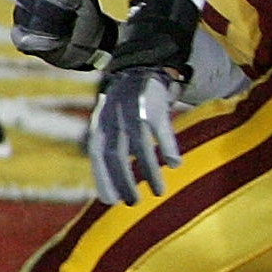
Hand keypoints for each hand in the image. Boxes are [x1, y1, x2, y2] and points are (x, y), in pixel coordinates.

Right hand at [13, 0, 111, 70]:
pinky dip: (44, 44)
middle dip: (59, 15)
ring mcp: (21, 18)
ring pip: (30, 23)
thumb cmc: (87, 15)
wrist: (92, 42)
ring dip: (54, 30)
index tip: (75, 4)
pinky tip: (57, 43)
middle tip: (72, 19)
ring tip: (66, 32)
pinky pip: (24, 41)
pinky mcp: (19, 38)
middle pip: (34, 3)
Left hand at [90, 65, 182, 205]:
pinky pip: (161, 129)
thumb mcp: (109, 126)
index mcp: (100, 124)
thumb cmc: (124, 108)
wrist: (141, 69)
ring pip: (139, 146)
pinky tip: (175, 164)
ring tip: (159, 192)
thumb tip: (109, 191)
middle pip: (115, 153)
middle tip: (132, 203)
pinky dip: (167, 147)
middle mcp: (113, 118)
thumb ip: (108, 152)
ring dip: (149, 171)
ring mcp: (133, 110)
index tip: (110, 201)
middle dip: (123, 180)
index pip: (97, 155)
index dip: (103, 177)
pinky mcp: (154, 105)